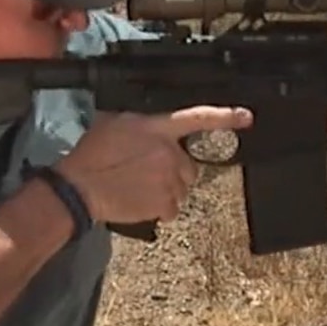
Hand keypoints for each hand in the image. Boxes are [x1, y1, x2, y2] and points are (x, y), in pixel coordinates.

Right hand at [55, 106, 253, 224]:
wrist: (80, 187)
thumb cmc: (92, 155)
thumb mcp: (115, 123)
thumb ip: (142, 125)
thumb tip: (150, 130)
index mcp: (158, 128)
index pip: (198, 118)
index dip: (225, 117)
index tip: (246, 117)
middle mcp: (169, 152)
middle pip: (188, 165)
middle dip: (173, 171)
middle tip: (145, 174)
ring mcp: (170, 179)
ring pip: (180, 189)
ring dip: (165, 190)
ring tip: (137, 187)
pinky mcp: (165, 203)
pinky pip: (172, 208)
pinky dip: (159, 208)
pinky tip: (138, 201)